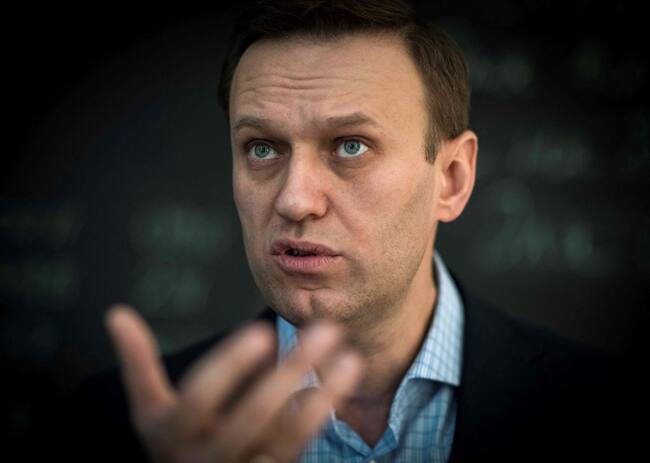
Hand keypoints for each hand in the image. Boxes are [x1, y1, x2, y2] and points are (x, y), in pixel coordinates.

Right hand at [105, 304, 363, 462]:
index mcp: (169, 433)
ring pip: (287, 437)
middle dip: (292, 371)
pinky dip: (318, 418)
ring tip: (351, 358)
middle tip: (327, 330)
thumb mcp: (151, 411)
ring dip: (323, 395)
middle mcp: (203, 457)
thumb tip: (115, 313)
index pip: (199, 400)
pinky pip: (298, 450)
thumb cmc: (174, 441)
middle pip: (253, 416)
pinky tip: (338, 385)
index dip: (229, 368)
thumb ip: (138, 364)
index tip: (262, 331)